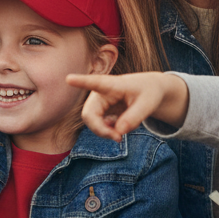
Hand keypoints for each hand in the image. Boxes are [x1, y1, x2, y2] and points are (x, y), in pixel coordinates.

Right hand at [67, 72, 188, 141]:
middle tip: (118, 139)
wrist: (149, 91)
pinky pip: (99, 126)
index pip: (95, 82)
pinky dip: (109, 132)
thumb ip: (134, 118)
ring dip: (105, 132)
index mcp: (112, 84)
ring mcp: (99, 102)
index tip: (68, 78)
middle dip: (100, 130)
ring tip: (121, 134)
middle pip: (89, 114)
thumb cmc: (148, 93)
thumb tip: (118, 133)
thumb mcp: (148, 105)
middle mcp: (101, 92)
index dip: (81, 82)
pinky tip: (120, 127)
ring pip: (92, 122)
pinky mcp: (100, 110)